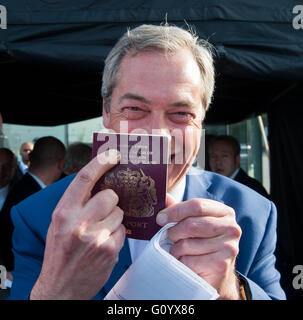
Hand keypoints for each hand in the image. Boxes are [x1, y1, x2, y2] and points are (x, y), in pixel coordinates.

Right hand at [30, 150, 124, 299]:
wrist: (60, 287)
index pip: (85, 178)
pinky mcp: (110, 249)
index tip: (113, 154)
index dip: (101, 162)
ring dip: (114, 219)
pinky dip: (117, 233)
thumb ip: (77, 202)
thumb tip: (100, 181)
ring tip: (101, 231)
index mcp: (64, 212)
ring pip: (120, 213)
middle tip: (104, 210)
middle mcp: (79, 223)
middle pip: (110, 196)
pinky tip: (105, 242)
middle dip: (111, 200)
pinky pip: (123, 230)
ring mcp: (96, 237)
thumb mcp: (59, 223)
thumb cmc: (60, 251)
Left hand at [156, 194, 241, 299]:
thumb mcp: (193, 222)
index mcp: (225, 212)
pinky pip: (188, 261)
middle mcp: (231, 228)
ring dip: (175, 249)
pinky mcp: (221, 266)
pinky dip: (180, 262)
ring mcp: (228, 247)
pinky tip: (186, 263)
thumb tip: (163, 195)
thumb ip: (179, 209)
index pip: (197, 205)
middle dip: (173, 231)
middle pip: (191, 224)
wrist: (215, 275)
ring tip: (179, 252)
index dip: (175, 211)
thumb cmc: (201, 244)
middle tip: (169, 237)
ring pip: (186, 244)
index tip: (160, 218)